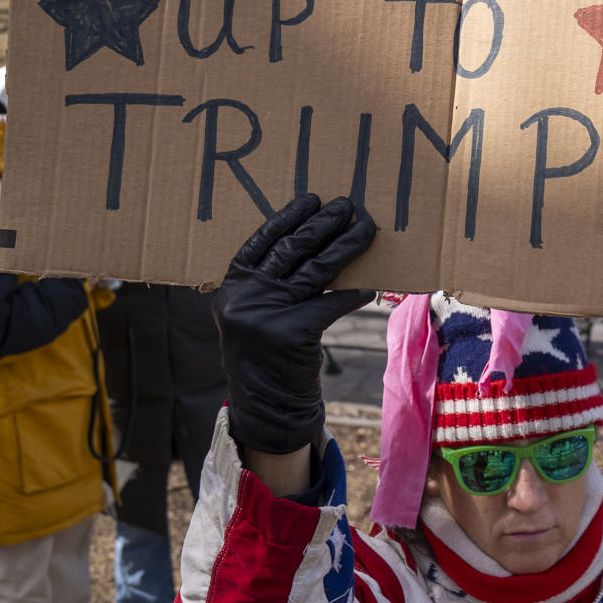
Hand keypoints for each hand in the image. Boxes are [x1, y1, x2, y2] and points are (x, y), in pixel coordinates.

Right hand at [214, 194, 376, 453]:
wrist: (266, 403)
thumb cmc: (268, 352)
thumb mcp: (257, 313)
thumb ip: (272, 282)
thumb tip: (315, 241)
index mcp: (232, 287)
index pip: (262, 241)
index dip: (288, 217)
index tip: (311, 199)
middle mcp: (245, 297)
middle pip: (292, 250)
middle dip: (323, 224)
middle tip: (347, 205)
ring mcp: (267, 314)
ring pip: (317, 270)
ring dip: (346, 246)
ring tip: (366, 229)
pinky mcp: (292, 333)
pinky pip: (332, 304)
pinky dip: (353, 294)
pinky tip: (370, 286)